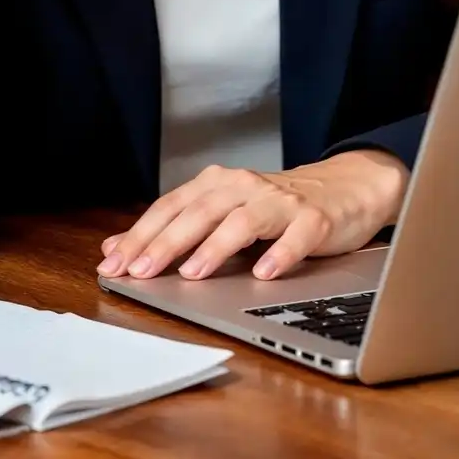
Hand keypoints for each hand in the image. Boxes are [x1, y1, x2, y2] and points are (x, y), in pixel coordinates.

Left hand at [96, 150, 409, 282]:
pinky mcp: (314, 218)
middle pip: (199, 213)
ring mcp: (281, 201)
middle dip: (166, 243)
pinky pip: (295, 236)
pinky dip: (279, 254)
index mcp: (217, 185)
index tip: (114, 263)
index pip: (170, 207)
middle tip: (141, 270)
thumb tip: (117, 247)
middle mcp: (244, 187)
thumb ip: (174, 228)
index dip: (140, 234)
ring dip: (215, 247)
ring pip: (242, 221)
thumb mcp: (222, 212)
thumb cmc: (275, 207)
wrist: (344, 187)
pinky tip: (265, 273)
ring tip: (192, 273)